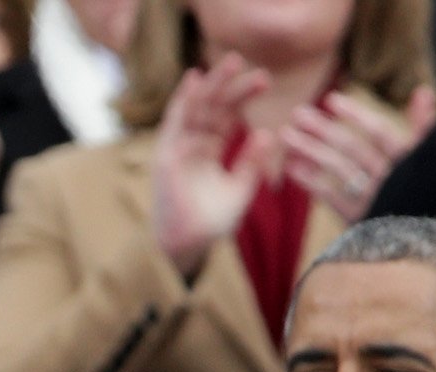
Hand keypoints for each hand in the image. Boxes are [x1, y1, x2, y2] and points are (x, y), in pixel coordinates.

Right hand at [150, 55, 280, 274]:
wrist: (189, 246)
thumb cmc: (211, 222)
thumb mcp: (241, 188)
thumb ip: (252, 162)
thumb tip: (269, 133)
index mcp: (207, 152)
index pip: (226, 117)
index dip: (242, 98)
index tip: (264, 81)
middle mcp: (191, 146)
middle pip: (211, 107)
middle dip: (228, 84)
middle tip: (248, 61)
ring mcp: (177, 150)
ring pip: (195, 109)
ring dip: (210, 84)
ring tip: (230, 62)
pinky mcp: (166, 157)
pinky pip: (175, 124)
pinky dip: (182, 101)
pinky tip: (194, 80)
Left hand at [280, 85, 435, 225]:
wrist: (423, 236)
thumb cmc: (431, 187)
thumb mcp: (434, 156)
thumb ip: (424, 125)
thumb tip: (422, 90)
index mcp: (411, 157)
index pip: (380, 131)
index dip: (356, 115)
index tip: (331, 99)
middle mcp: (393, 177)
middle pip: (353, 148)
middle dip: (323, 129)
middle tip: (297, 113)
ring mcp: (375, 199)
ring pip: (339, 169)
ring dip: (310, 150)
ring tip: (285, 135)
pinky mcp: (361, 220)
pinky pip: (332, 198)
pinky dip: (311, 182)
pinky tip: (291, 167)